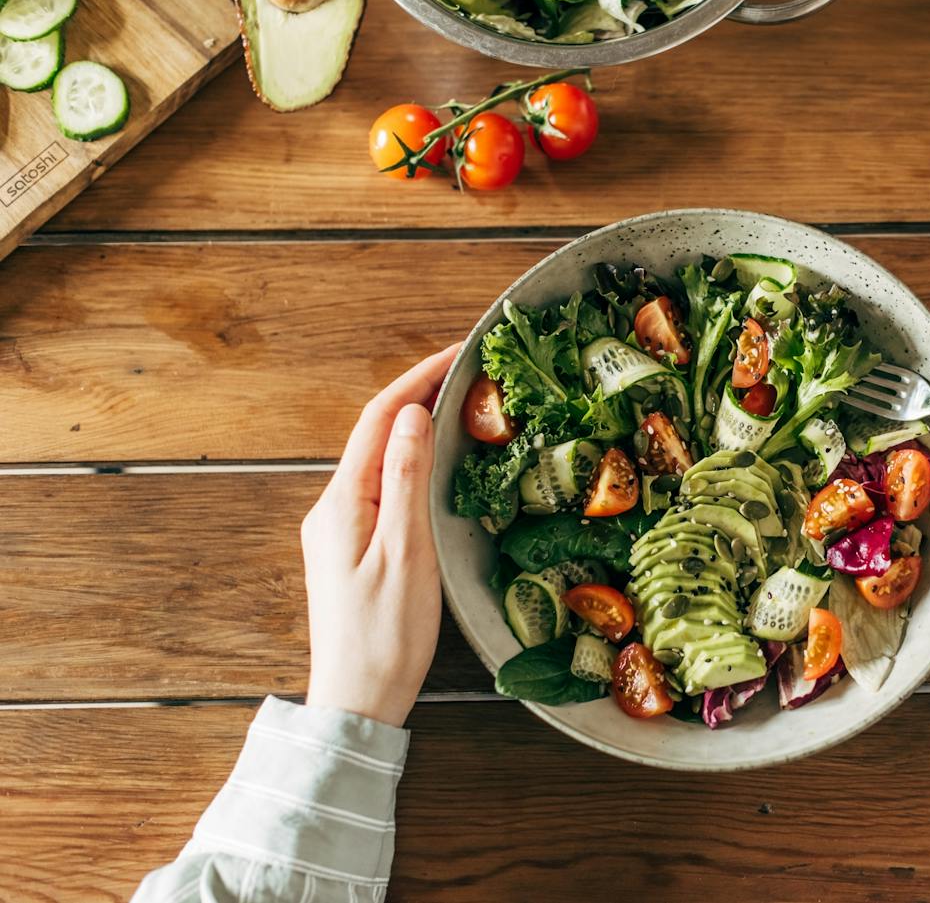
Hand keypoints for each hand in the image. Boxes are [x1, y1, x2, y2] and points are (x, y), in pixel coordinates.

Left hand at [301, 344, 459, 727]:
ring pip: (382, 458)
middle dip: (421, 393)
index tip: (459, 352)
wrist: (356, 700)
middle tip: (471, 372)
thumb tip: (414, 415)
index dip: (418, 377)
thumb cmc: (385, 637)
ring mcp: (341, 528)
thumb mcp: (405, 554)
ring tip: (464, 405)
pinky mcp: (354, 548)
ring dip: (419, 425)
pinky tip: (441, 462)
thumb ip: (406, 481)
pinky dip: (414, 460)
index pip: (379, 418)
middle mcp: (334, 507)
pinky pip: (384, 486)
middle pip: (378, 432)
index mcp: (343, 502)